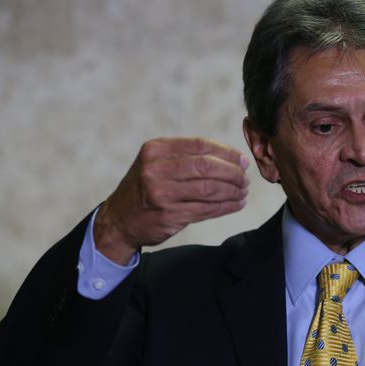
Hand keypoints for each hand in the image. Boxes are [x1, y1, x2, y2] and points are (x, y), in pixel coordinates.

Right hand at [93, 138, 249, 263]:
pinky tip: (237, 203)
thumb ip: (185, 156)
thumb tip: (231, 157)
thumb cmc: (145, 187)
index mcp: (155, 150)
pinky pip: (207, 209)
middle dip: (232, 172)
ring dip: (233, 190)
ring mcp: (162, 194)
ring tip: (243, 191)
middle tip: (245, 178)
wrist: (119, 219)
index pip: (200, 145)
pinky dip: (227, 206)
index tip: (242, 160)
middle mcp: (156, 170)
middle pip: (206, 167)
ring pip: (209, 189)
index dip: (226, 152)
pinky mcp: (170, 216)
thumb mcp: (155, 163)